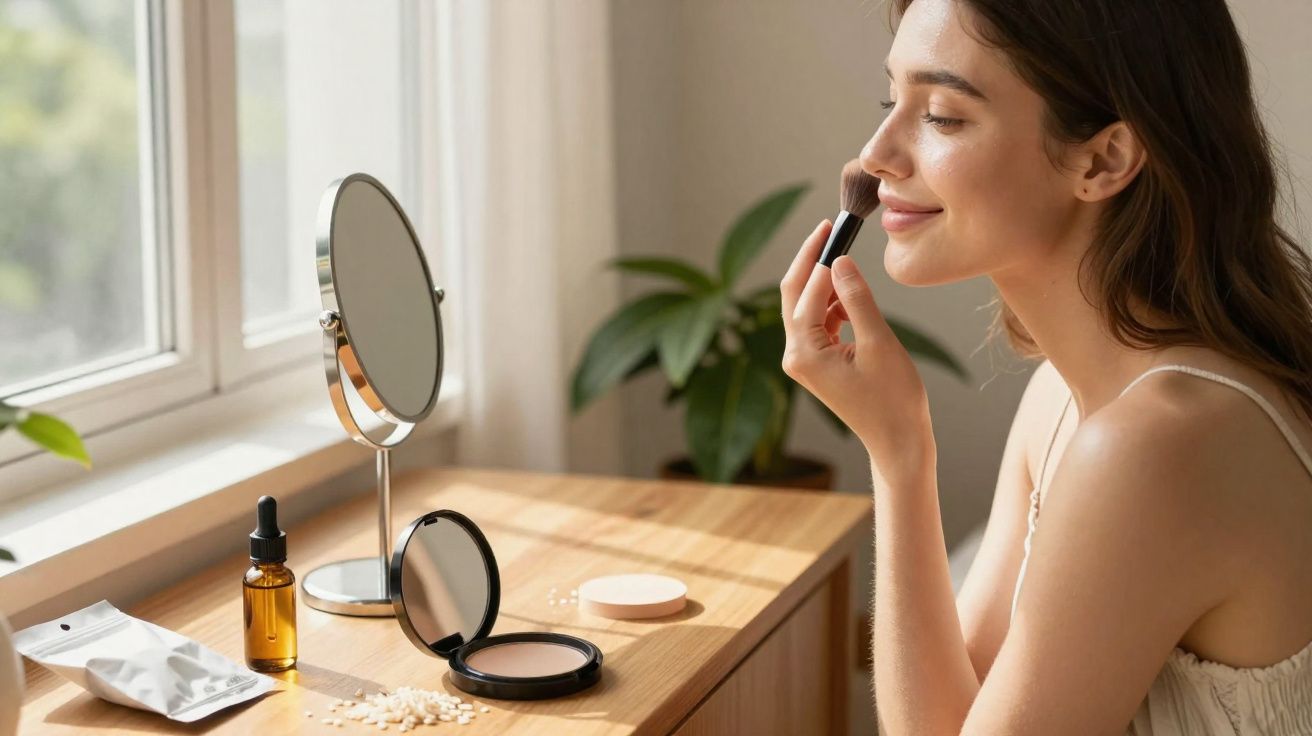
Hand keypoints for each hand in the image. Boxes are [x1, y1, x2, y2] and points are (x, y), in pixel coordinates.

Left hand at [780, 219, 934, 484]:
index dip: (818, 255)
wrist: (898, 440)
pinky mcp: (817, 362)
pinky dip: (834, 304)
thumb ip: (856, 299)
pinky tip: (852, 293)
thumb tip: (839, 261)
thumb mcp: (878, 342)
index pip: (804, 291)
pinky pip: (820, 322)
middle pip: (795, 295)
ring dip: (826, 282)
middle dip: (812, 260)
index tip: (834, 225)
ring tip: (848, 254)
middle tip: (830, 227)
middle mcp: (796, 356)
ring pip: (807, 306)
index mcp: (804, 353)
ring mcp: (805, 360)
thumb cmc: (893, 398)